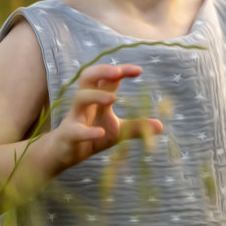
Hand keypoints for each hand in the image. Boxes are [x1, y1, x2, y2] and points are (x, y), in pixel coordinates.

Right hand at [47, 63, 162, 170]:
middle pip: (87, 77)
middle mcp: (84, 103)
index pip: (107, 78)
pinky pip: (75, 130)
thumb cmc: (92, 137)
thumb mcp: (117, 131)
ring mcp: (74, 117)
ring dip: (95, 95)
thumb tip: (161, 125)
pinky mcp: (68, 135)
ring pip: (79, 98)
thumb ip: (136, 127)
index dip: (121, 71)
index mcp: (96, 98)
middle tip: (117, 73)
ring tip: (112, 98)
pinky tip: (100, 132)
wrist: (64, 154)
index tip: (139, 70)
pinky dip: (87, 131)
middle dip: (101, 71)